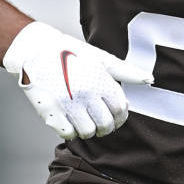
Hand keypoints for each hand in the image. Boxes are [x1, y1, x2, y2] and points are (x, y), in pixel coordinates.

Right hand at [3, 21, 152, 139]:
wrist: (34, 50)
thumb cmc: (69, 52)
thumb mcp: (100, 58)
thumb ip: (125, 71)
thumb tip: (149, 79)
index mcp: (100, 80)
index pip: (120, 109)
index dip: (120, 115)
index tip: (116, 115)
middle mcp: (86, 93)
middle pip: (106, 124)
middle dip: (106, 126)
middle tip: (102, 123)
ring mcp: (67, 103)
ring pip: (87, 132)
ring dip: (89, 130)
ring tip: (85, 121)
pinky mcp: (50, 111)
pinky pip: (67, 134)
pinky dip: (71, 132)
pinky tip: (70, 122)